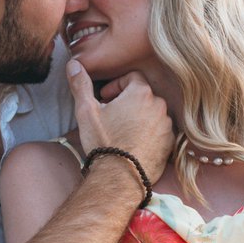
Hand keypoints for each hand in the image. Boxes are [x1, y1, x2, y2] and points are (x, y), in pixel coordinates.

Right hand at [67, 61, 173, 183]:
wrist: (120, 178)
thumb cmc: (104, 142)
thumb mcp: (86, 111)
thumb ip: (80, 84)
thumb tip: (73, 63)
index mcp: (141, 93)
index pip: (132, 78)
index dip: (116, 85)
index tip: (105, 98)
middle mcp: (159, 106)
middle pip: (143, 95)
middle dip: (127, 101)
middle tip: (111, 115)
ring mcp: (167, 126)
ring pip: (152, 113)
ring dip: (139, 117)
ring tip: (122, 131)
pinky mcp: (170, 144)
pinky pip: (159, 131)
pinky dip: (148, 133)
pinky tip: (133, 144)